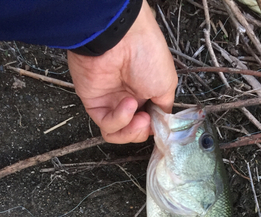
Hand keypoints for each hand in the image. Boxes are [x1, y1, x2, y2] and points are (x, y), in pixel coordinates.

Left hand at [67, 0, 176, 143]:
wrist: (123, 38)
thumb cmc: (147, 54)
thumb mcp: (167, 85)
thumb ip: (163, 109)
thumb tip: (160, 125)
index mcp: (144, 94)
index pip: (147, 124)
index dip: (153, 129)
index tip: (160, 126)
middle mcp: (126, 99)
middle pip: (132, 132)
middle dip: (142, 131)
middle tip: (147, 120)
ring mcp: (109, 102)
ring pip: (117, 133)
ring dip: (131, 132)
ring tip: (140, 119)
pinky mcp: (94, 103)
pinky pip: (106, 124)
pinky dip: (119, 120)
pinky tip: (128, 105)